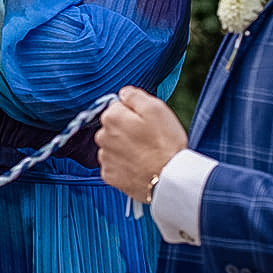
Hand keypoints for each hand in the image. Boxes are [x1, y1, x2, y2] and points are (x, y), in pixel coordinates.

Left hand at [95, 86, 188, 202]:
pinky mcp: (110, 176)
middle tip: (149, 138)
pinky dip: (124, 165)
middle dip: (128, 130)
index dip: (135, 113)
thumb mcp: (156, 109)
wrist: (170, 179)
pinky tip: (139, 166)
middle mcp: (102, 137)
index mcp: (112, 117)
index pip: (118, 107)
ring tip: (146, 154)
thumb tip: (124, 93)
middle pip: (114, 127)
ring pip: (114, 146)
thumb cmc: (166, 144)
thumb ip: (134, 95)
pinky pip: (114, 165)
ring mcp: (105, 158)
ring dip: (125, 148)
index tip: (147, 122)